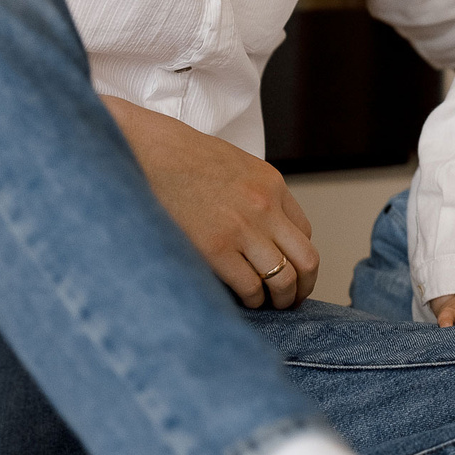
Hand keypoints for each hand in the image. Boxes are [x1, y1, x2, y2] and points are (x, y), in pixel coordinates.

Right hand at [103, 96, 317, 308]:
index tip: (290, 271)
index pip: (304, 233)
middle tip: (291, 300)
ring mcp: (241, 228)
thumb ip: (255, 195)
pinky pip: (250, 287)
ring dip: (280, 299)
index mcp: (272, 184)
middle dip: (303, 286)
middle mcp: (264, 207)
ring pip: (283, 279)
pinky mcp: (215, 248)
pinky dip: (252, 300)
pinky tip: (244, 300)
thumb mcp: (235, 166)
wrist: (148, 150)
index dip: (298, 257)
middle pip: (306, 260)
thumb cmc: (183, 159)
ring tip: (269, 305)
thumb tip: (263, 231)